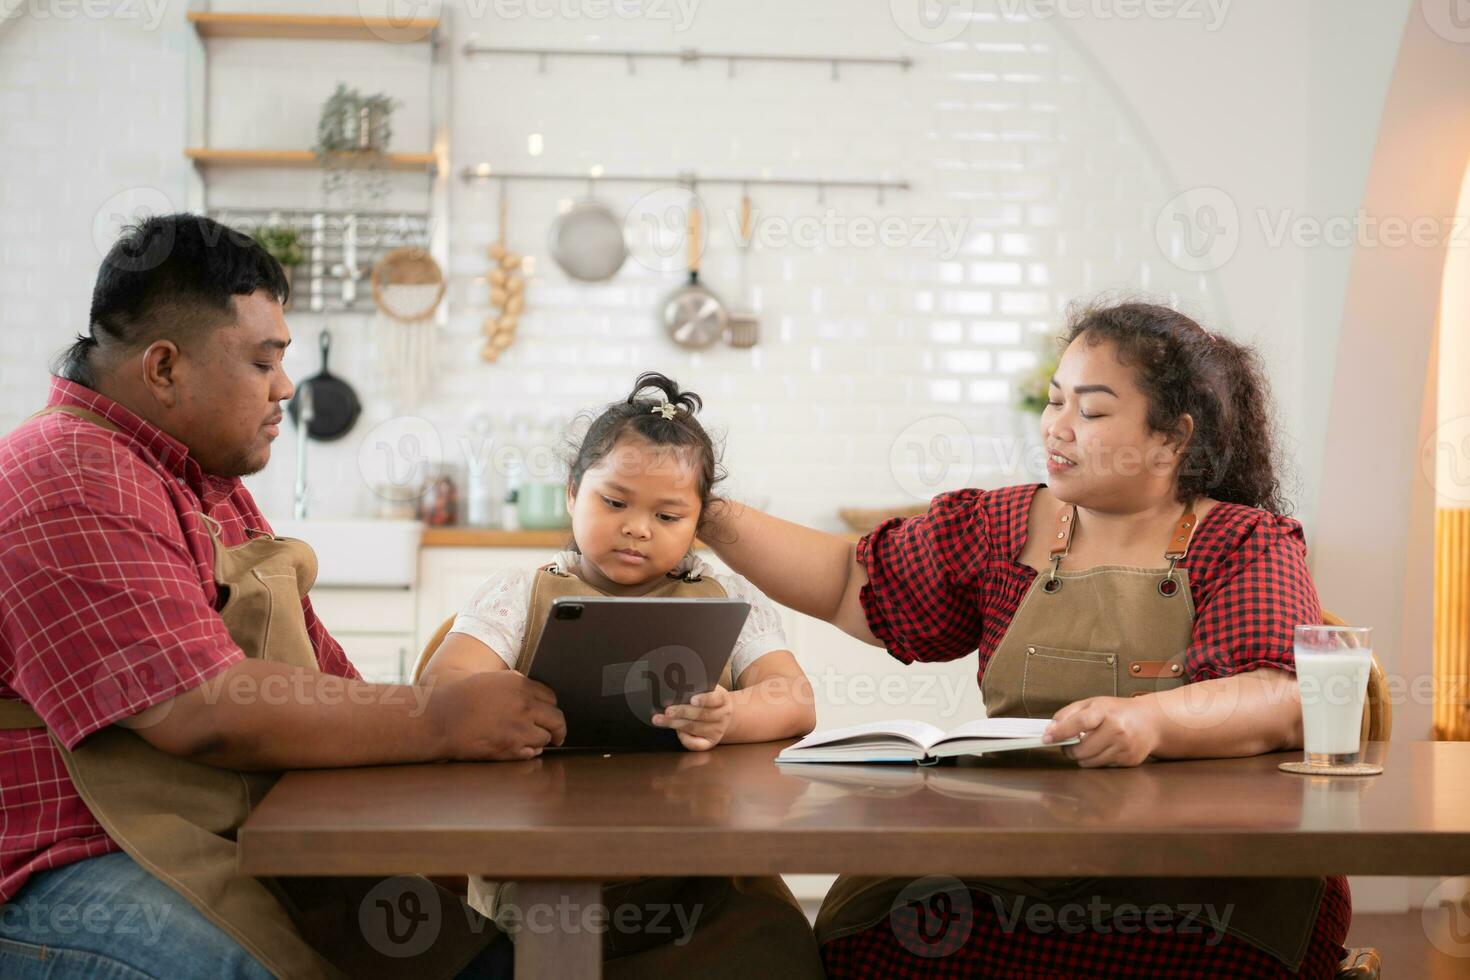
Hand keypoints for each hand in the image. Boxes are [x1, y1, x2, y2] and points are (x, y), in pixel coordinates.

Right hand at [427, 670, 565, 760]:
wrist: (440, 719)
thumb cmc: (462, 698)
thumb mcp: (493, 681)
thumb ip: (517, 686)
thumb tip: (535, 699)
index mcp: (521, 685)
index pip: (552, 697)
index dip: (550, 707)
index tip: (550, 713)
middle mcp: (525, 706)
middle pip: (557, 719)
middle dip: (558, 727)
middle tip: (558, 734)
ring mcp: (520, 729)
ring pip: (546, 738)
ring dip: (541, 739)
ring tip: (532, 739)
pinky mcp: (511, 749)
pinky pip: (532, 752)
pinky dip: (530, 751)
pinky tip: (521, 747)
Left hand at [652, 685, 732, 750]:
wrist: (724, 716)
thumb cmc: (711, 700)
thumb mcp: (710, 689)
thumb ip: (698, 687)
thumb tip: (676, 684)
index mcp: (723, 700)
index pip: (715, 699)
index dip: (704, 699)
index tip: (692, 700)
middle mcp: (722, 716)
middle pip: (701, 715)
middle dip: (681, 712)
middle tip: (667, 711)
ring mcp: (717, 731)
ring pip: (694, 728)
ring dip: (675, 724)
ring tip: (660, 719)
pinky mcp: (709, 743)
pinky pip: (694, 743)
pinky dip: (683, 737)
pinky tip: (675, 730)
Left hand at [1043, 695, 1159, 767]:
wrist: (1151, 722)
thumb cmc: (1117, 711)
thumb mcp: (1093, 703)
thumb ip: (1069, 713)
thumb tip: (1050, 728)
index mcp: (1105, 711)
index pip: (1079, 723)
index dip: (1060, 732)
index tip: (1046, 738)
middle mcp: (1117, 729)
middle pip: (1081, 748)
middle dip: (1068, 749)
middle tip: (1067, 744)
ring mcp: (1124, 747)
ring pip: (1089, 761)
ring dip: (1080, 757)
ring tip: (1084, 746)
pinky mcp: (1128, 761)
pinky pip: (1101, 766)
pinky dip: (1095, 760)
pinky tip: (1101, 750)